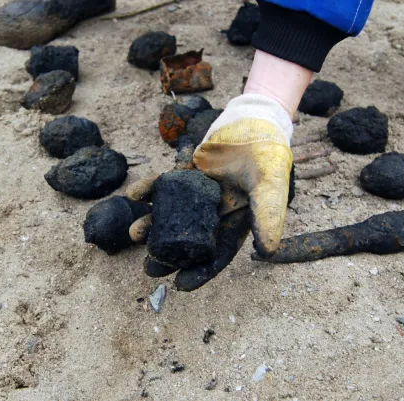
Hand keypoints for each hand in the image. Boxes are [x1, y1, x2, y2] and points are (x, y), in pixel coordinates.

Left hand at [124, 94, 293, 289]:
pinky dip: (149, 189)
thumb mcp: (271, 184)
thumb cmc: (268, 154)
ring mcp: (199, 193)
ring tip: (133, 233)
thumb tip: (267, 251)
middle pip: (189, 239)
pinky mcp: (187, 172)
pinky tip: (132, 195)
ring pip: (173, 214)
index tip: (179, 285)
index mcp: (237, 221)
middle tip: (148, 268)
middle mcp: (216, 212)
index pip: (217, 253)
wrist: (255, 119)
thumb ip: (269, 214)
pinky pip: (165, 184)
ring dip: (153, 224)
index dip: (200, 270)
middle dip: (168, 254)